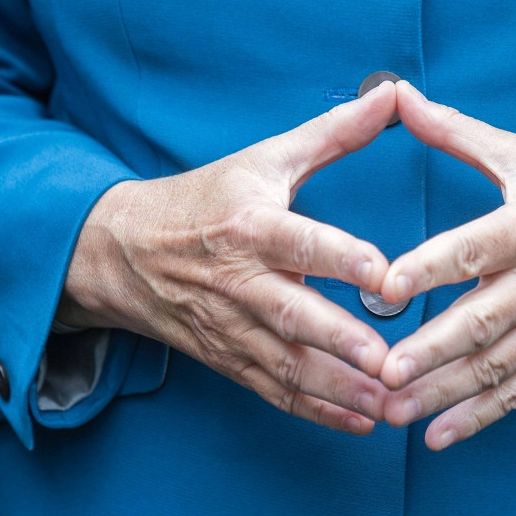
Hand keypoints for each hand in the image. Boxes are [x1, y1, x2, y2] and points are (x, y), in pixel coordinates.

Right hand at [57, 83, 398, 434]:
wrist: (121, 250)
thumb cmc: (205, 199)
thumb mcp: (264, 158)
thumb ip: (334, 132)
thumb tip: (394, 93)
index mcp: (250, 225)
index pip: (301, 242)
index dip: (342, 258)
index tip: (386, 275)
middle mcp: (238, 281)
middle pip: (292, 315)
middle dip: (341, 342)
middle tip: (391, 361)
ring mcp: (230, 326)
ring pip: (286, 364)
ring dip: (338, 389)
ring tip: (391, 404)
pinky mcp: (228, 358)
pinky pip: (273, 391)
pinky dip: (316, 411)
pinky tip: (361, 422)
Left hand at [378, 82, 515, 448]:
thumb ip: (456, 132)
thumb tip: (397, 95)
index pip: (471, 248)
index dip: (429, 267)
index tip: (387, 286)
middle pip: (478, 322)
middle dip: (428, 352)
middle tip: (381, 372)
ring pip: (491, 367)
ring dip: (441, 393)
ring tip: (392, 411)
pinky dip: (479, 418)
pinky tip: (438, 438)